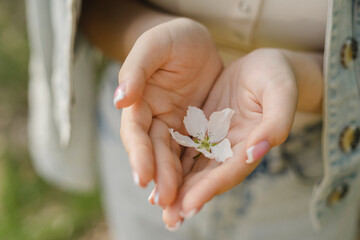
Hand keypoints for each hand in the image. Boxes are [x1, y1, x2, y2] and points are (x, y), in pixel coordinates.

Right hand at [116, 18, 222, 205]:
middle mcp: (154, 119)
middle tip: (167, 201)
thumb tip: (120, 99)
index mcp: (140, 102)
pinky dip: (195, 173)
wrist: (196, 42)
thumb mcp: (154, 45)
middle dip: (159, 176)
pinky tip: (198, 191)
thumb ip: (136, 69)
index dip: (138, 154)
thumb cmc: (173, 38)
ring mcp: (175, 127)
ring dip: (176, 183)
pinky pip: (195, 153)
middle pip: (154, 152)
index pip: (136, 132)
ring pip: (173, 158)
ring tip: (181, 207)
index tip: (143, 177)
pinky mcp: (195, 130)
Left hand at [162, 48, 321, 228]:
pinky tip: (155, 173)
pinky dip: (171, 161)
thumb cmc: (276, 76)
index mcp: (252, 143)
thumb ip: (275, 123)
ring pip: (194, 166)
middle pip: (210, 177)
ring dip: (177, 186)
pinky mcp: (202, 129)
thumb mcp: (281, 92)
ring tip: (158, 203)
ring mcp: (216, 140)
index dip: (211, 188)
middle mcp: (232, 148)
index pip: (231, 171)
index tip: (189, 205)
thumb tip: (257, 151)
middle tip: (170, 218)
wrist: (262, 66)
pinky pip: (184, 147)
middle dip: (189, 197)